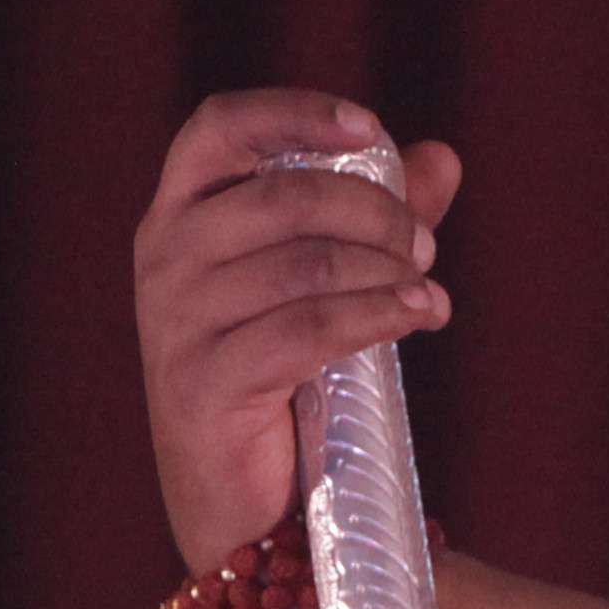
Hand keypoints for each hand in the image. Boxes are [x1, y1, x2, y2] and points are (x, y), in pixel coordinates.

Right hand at [131, 90, 467, 572]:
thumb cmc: (287, 370)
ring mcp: (176, 321)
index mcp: (182, 212)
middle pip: (282, 195)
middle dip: (374, 212)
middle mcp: (166, 255)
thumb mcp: (332, 279)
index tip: (370, 128)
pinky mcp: (204, 383)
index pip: (221, 127)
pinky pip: (308, 330)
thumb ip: (380, 216)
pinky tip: (423, 312)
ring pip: (304, 265)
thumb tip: (442, 157)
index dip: (293, 112)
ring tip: (427, 287)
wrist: (246, 496)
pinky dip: (381, 313)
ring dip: (386, 269)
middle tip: (424, 245)